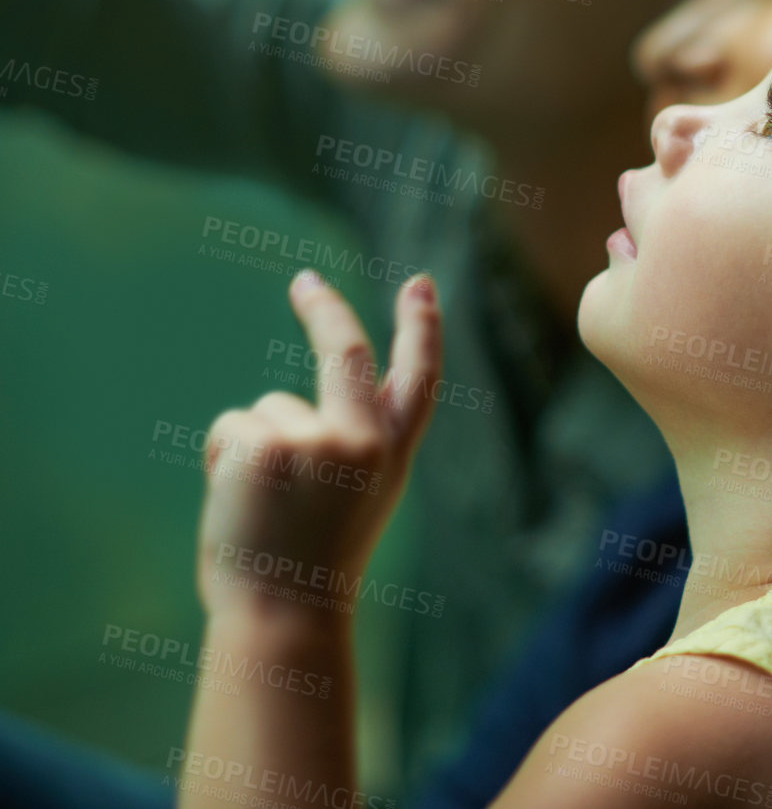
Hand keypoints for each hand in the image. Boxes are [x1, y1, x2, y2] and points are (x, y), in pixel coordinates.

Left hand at [195, 270, 441, 623]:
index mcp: (391, 457)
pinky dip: (222, 460)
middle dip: (324, 310)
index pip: (418, 379)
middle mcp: (364, 440)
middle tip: (304, 281)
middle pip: (346, 353)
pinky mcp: (267, 442)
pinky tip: (237, 503)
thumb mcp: (351, 502)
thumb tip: (280, 409)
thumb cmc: (309, 567)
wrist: (281, 618)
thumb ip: (344, 449)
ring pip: (269, 409)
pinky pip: (232, 427)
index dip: (422, 328)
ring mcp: (317, 438)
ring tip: (263, 509)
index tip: (421, 284)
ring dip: (253, 447)